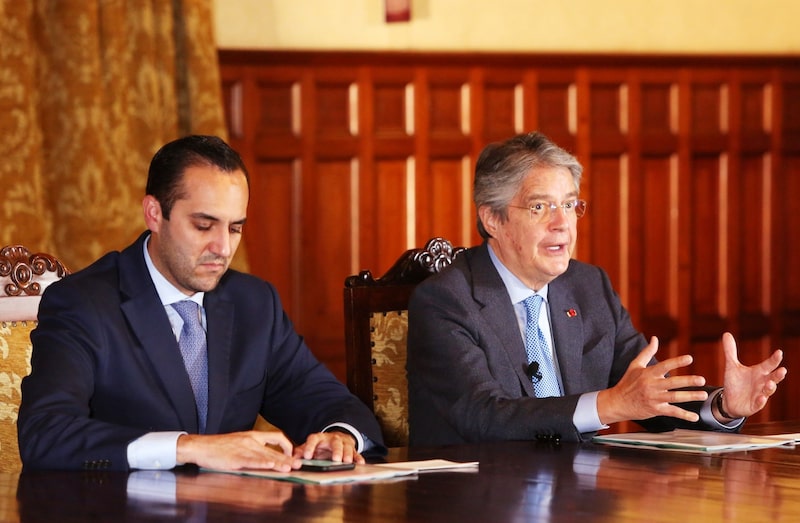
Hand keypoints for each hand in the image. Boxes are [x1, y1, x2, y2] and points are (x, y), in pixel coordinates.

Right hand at [176, 430, 300, 470]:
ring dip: (278, 463)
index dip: (286, 445)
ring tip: (289, 468)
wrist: (201, 446)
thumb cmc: (219, 446)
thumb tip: (266, 456)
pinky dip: (262, 464)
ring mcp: (243, 449)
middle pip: (273, 449)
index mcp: (252, 435)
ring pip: (265, 456)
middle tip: (298, 464)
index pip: (276, 436)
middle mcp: (250, 440)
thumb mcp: (239, 441)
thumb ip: (253, 447)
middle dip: (287, 458)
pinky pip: (251, 461)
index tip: (291, 453)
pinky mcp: (235, 458)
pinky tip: (270, 467)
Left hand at [293, 431, 364, 463]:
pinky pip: (356, 452)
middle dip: (336, 450)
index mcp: (319, 438)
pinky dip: (358, 458)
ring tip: (347, 462)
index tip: (307, 456)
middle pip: (335, 442)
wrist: (336, 438)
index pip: (313, 439)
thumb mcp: (310, 447)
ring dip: (347, 454)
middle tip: (335, 459)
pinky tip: (359, 463)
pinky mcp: (352, 448)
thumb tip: (292, 457)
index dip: (310, 447)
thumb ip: (301, 451)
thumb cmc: (321, 446)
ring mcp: (343, 443)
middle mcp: (332, 439)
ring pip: (347, 446)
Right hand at [597, 336, 707, 424]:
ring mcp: (654, 398)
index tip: (690, 358)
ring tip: (703, 395)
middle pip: (672, 383)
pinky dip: (684, 415)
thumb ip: (647, 352)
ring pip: (674, 398)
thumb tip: (654, 338)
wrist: (617, 402)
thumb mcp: (635, 365)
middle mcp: (651, 385)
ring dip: (690, 396)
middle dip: (688, 381)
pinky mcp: (655, 410)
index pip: (664, 366)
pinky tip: (694, 417)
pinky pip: (672, 412)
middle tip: (702, 380)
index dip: (677, 362)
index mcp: (648, 373)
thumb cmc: (627, 382)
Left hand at [720, 332, 786, 417]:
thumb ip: (730, 351)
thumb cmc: (735, 383)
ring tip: (770, 383)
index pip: (769, 364)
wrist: (729, 400)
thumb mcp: (732, 366)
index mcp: (759, 372)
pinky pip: (759, 404)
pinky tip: (761, 398)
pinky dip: (760, 401)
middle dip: (778, 375)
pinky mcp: (754, 405)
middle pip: (773, 378)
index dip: (774, 359)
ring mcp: (759, 394)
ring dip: (770, 387)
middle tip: (783, 370)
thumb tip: (726, 333)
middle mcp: (762, 383)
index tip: (779, 352)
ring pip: (768, 391)